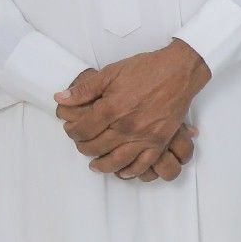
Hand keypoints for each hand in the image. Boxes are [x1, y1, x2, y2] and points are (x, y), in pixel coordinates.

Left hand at [56, 41, 209, 172]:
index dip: (72, 131)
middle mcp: (126, 127)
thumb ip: (84, 89)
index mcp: (111, 108)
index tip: (72, 129)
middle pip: (96, 147)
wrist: (179, 71)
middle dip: (84, 147)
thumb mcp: (111, 73)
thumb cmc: (146, 69)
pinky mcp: (160, 141)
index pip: (82, 130)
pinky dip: (131, 171)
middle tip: (82, 144)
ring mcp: (144, 136)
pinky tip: (123, 171)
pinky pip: (143, 164)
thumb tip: (60, 98)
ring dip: (102, 166)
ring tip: (96, 165)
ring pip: (117, 161)